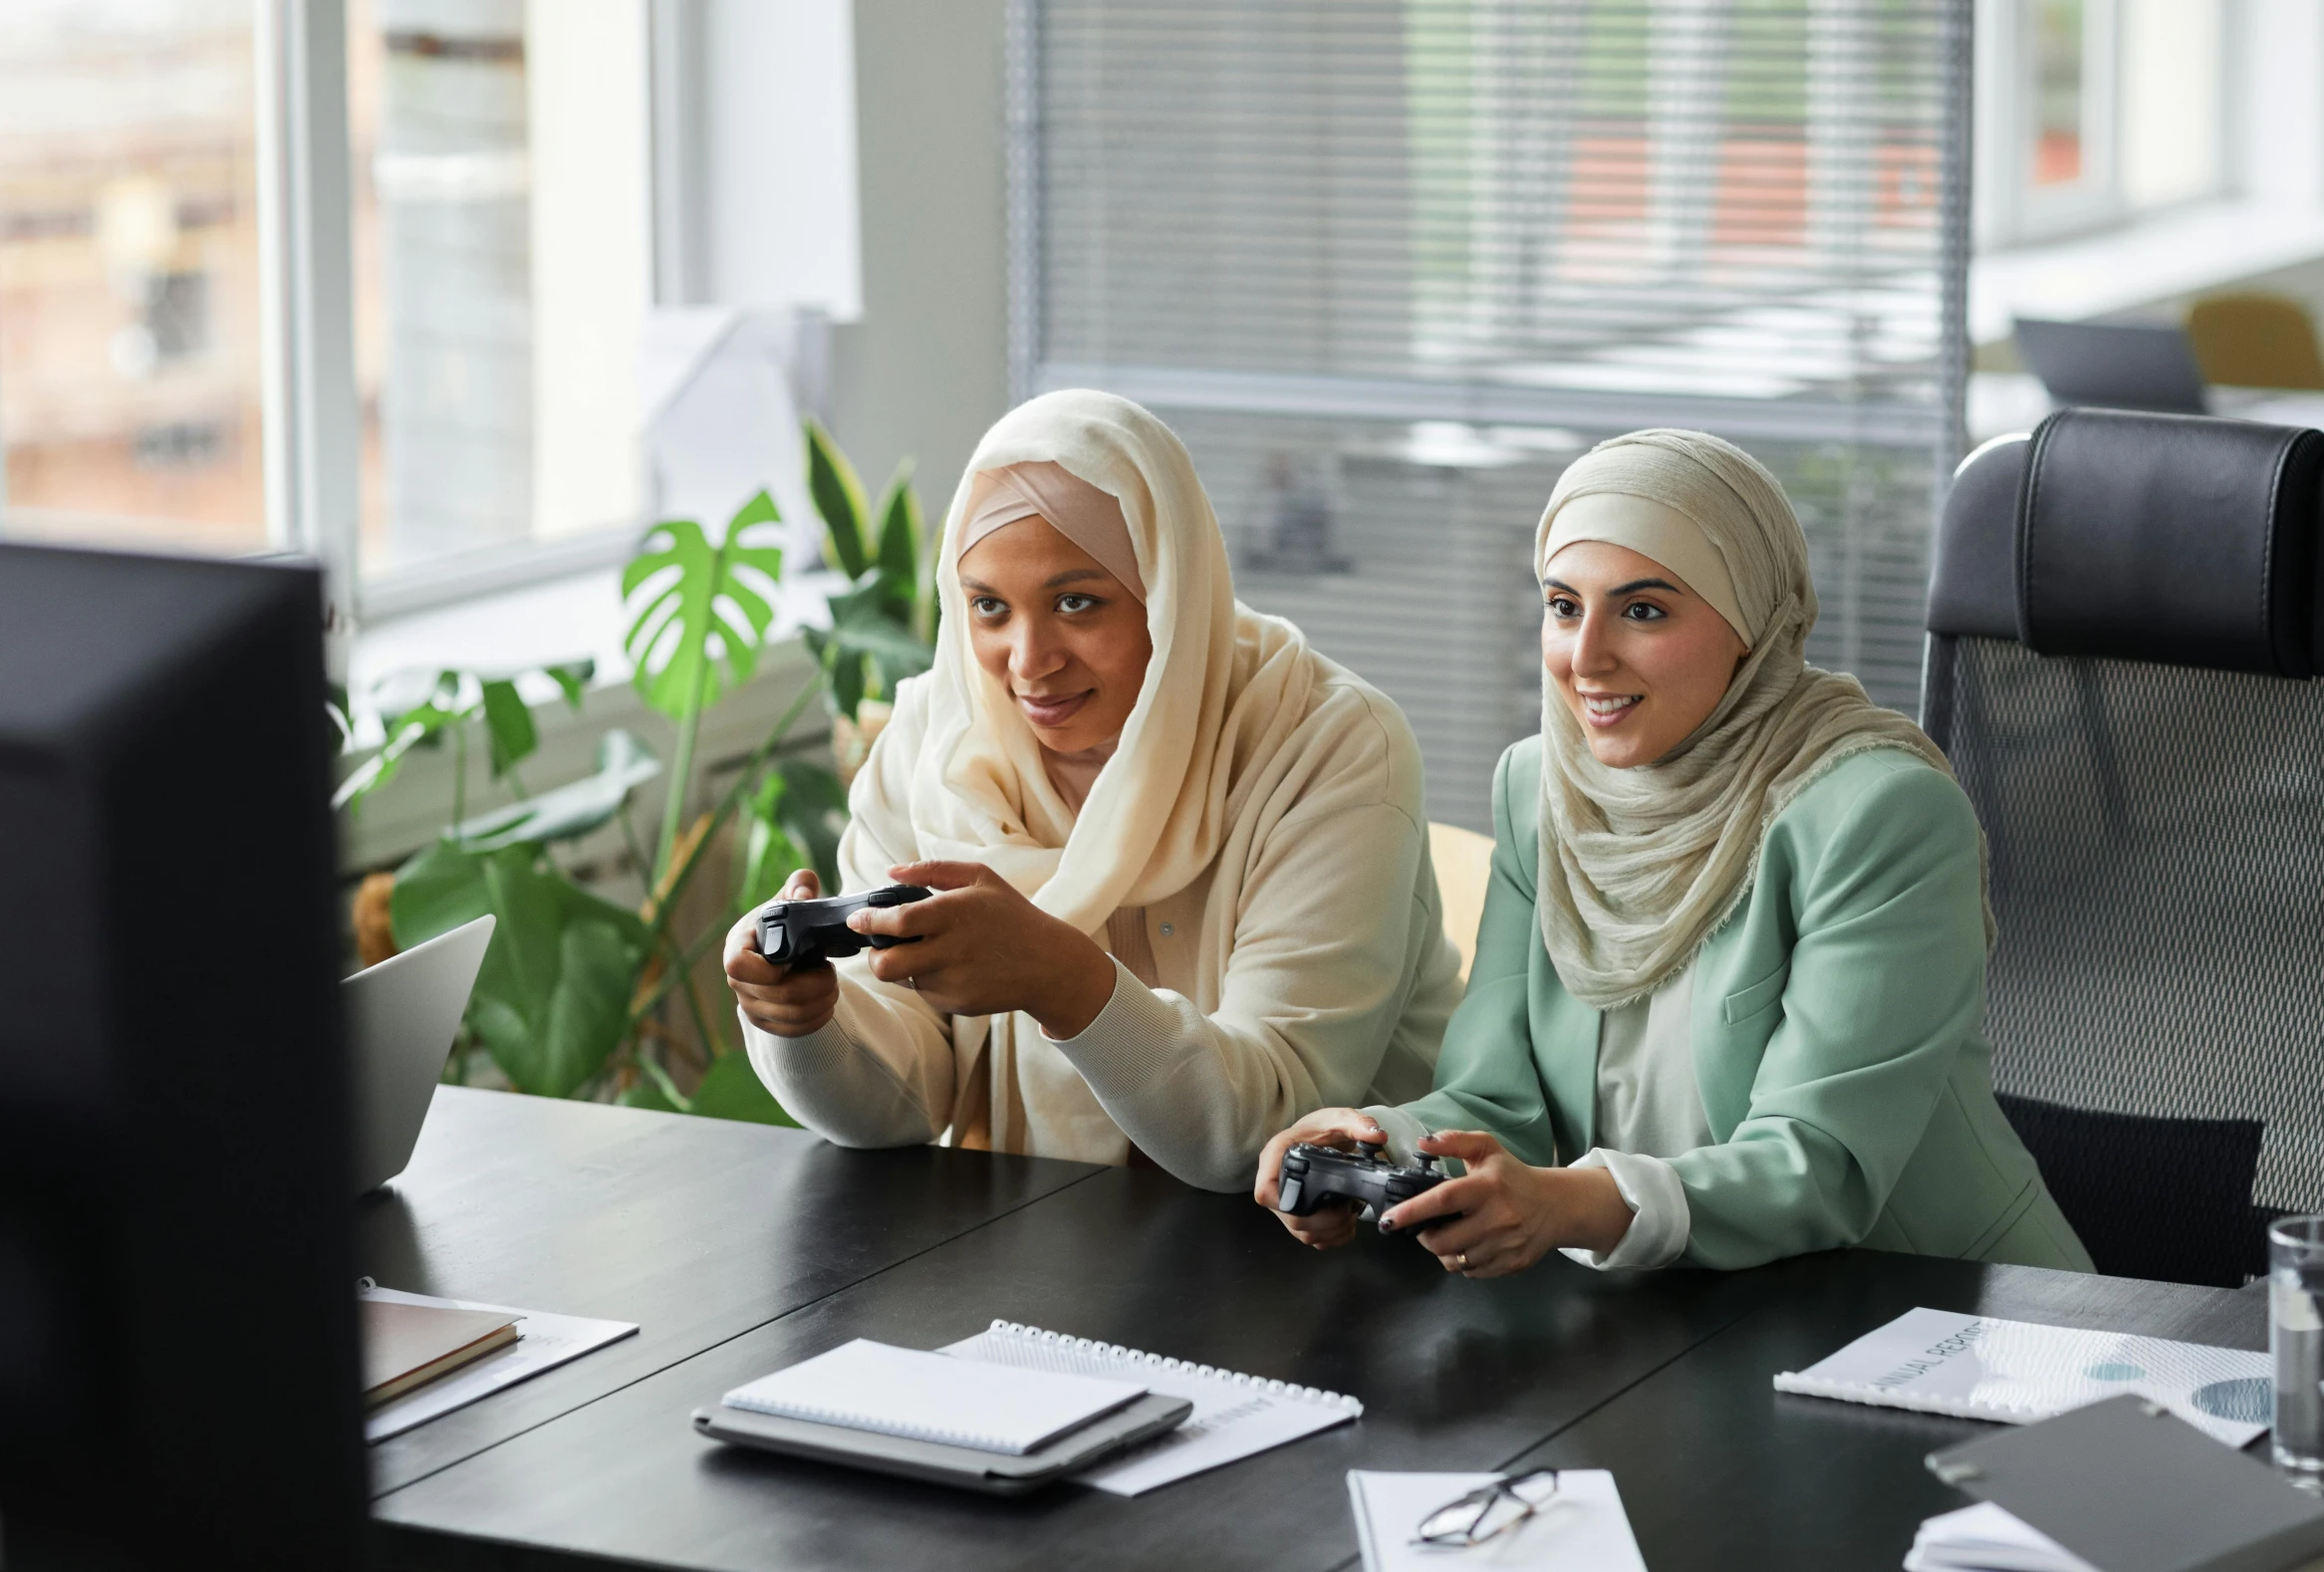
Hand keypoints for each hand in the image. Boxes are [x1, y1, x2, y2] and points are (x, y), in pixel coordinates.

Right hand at [723, 870, 839, 1037]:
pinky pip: (795, 1031)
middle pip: (780, 995)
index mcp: (737, 948)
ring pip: (793, 1016)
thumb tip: (804, 894)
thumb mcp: (790, 898)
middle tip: (831, 971)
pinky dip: (818, 1018)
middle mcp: (738, 982)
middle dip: (817, 984)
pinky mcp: (767, 1022)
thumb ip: (799, 886)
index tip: (797, 956)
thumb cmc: (783, 920)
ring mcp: (751, 1005)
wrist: (779, 947)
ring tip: (831, 983)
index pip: (739, 966)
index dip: (771, 967)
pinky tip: (827, 1002)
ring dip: (823, 1000)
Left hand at [847, 861, 1116, 1038]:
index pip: (895, 922)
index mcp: (952, 914)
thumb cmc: (1011, 915)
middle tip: (880, 947)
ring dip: (906, 966)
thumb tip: (891, 872)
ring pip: (904, 979)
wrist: (1048, 964)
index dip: (868, 922)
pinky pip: (926, 992)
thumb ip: (932, 870)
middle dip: (873, 957)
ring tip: (933, 952)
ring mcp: (952, 981)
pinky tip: (955, 968)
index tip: (858, 920)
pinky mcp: (956, 1004)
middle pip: (885, 965)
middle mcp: (949, 950)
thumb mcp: (980, 878)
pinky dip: (929, 980)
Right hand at [1253, 1108, 1387, 1249]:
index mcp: (1278, 1156)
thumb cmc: (1324, 1127)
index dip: (1284, 1203)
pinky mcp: (1298, 1213)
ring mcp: (1286, 1201)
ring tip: (1349, 1217)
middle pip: (1289, 1217)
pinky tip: (1345, 1225)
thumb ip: (1359, 1125)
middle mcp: (1276, 1181)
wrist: (1324, 1134)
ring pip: (1300, 1231)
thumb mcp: (1342, 1118)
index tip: (1316, 1203)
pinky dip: (1330, 1237)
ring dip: (1329, 1232)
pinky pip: (1309, 1237)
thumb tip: (1377, 1136)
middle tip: (1346, 1212)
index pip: (1265, 1190)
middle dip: (1323, 1222)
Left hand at [1379, 1131, 1631, 1278]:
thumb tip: (1422, 1143)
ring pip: (1456, 1261)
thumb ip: (1454, 1142)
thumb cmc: (1513, 1177)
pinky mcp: (1512, 1265)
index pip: (1442, 1200)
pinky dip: (1463, 1262)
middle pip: (1443, 1241)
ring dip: (1444, 1251)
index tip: (1388, 1220)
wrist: (1555, 1206)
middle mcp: (1497, 1218)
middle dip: (1425, 1237)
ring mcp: (1506, 1245)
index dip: (1411, 1212)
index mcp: (1487, 1187)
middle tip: (1426, 1228)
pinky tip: (1470, 1245)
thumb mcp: (1487, 1149)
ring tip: (1450, 1235)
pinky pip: (1472, 1272)